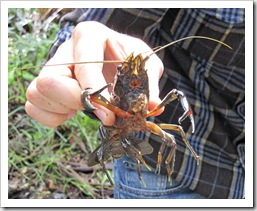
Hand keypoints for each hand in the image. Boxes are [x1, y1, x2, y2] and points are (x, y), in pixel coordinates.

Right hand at [25, 21, 163, 126]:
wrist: (115, 55)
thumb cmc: (128, 57)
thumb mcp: (144, 64)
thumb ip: (147, 85)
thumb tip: (150, 109)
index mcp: (89, 36)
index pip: (83, 67)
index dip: (95, 95)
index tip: (110, 116)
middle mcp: (65, 50)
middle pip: (50, 82)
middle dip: (75, 103)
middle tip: (98, 111)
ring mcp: (52, 67)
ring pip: (36, 93)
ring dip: (63, 109)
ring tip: (84, 108)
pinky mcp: (46, 85)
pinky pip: (33, 106)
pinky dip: (52, 117)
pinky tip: (71, 112)